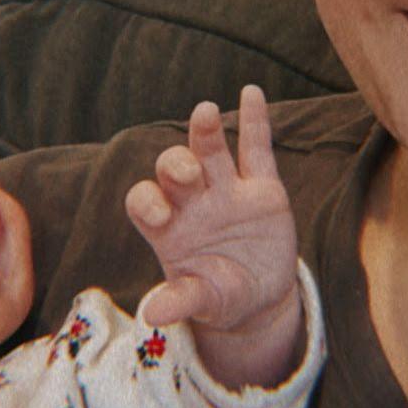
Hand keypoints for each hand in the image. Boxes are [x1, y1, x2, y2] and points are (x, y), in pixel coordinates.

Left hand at [125, 86, 301, 386]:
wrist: (260, 298)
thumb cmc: (221, 297)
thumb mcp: (204, 302)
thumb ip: (181, 300)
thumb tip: (151, 314)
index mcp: (168, 227)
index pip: (145, 200)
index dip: (147, 200)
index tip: (158, 215)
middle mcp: (192, 201)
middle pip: (176, 168)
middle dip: (177, 165)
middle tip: (187, 174)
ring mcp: (227, 190)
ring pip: (211, 152)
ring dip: (205, 133)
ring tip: (204, 113)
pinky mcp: (262, 189)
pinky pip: (256, 149)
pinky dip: (254, 121)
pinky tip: (252, 93)